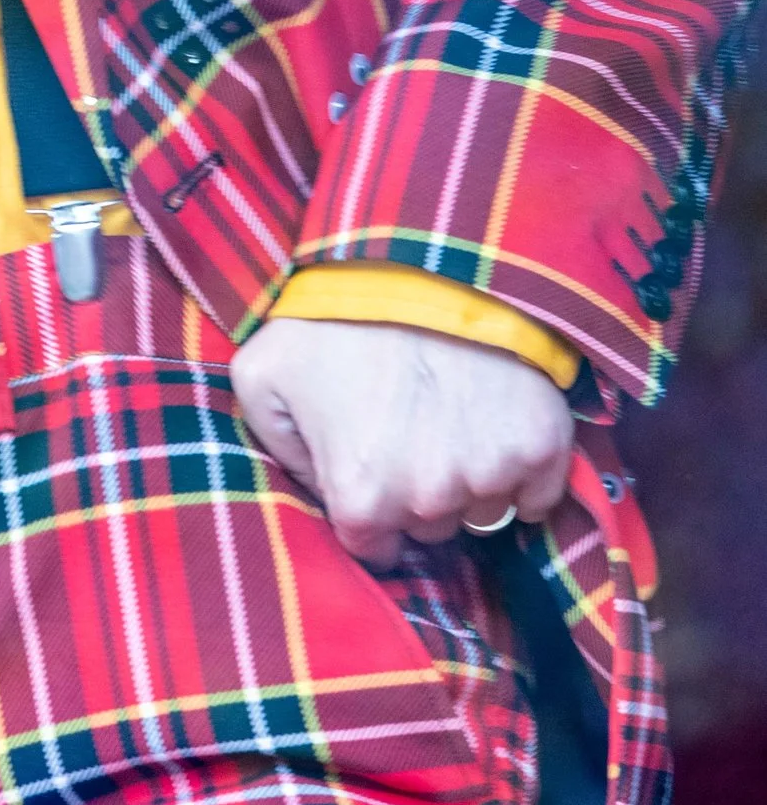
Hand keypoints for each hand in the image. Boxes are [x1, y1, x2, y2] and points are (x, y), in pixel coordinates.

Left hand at [231, 314, 574, 565]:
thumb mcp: (262, 375)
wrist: (422, 257)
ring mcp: (491, 475)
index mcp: (361, 496)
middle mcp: (429, 501)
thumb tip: (307, 485)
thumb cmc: (333, 315)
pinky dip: (523, 472)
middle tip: (409, 428)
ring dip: (470, 480)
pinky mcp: (543, 447)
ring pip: (483, 512)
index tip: (373, 474)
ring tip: (450, 417)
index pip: (373, 547)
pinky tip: (494, 423)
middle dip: (417, 493)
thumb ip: (274, 445)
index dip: (370, 512)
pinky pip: (538, 495)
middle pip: (429, 528)